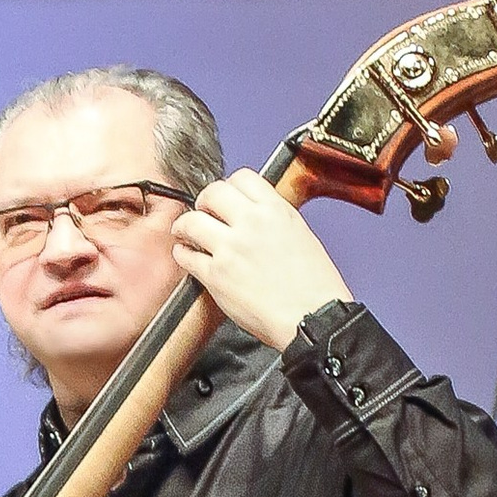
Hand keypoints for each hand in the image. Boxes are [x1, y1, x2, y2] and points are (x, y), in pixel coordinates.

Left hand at [171, 171, 351, 353]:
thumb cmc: (315, 287)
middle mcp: (251, 224)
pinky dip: (182, 253)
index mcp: (276, 211)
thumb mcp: (302, 235)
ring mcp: (231, 248)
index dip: (230, 186)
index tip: (226, 197)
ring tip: (184, 231)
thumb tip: (258, 216)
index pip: (243, 178)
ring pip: (192, 221)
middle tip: (202, 210)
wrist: (311, 318)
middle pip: (213, 193)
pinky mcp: (216, 275)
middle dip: (204, 201)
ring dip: (184, 225)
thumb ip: (275, 220)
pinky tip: (185, 255)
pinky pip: (187, 256)